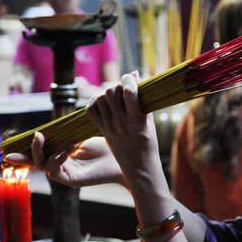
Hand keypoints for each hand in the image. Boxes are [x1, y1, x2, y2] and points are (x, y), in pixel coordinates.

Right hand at [4, 133, 125, 187]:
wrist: (125, 155)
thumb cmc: (106, 145)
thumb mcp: (81, 135)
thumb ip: (65, 133)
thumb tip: (49, 125)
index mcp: (60, 155)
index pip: (37, 153)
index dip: (23, 149)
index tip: (7, 146)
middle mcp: (60, 166)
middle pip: (35, 162)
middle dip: (27, 153)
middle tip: (35, 136)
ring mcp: (65, 174)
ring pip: (44, 166)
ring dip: (46, 151)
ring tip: (53, 138)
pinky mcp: (72, 181)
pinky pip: (56, 172)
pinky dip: (57, 158)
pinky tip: (67, 148)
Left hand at [86, 72, 167, 193]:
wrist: (139, 167)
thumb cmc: (149, 144)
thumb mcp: (150, 122)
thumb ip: (142, 99)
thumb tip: (134, 74)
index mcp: (137, 121)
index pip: (129, 92)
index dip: (128, 80)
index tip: (131, 78)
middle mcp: (121, 123)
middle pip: (110, 93)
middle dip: (116, 85)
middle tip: (122, 88)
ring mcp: (109, 127)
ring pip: (100, 99)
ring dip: (107, 93)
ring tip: (115, 95)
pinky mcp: (103, 131)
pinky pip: (91, 110)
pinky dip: (95, 102)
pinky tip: (103, 102)